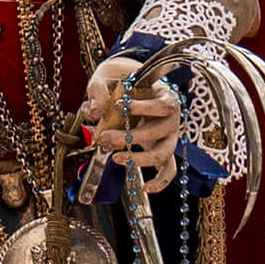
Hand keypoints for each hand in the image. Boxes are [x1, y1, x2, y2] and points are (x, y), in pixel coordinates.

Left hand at [78, 59, 183, 181]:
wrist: (133, 86)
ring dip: (139, 159)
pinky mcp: (163, 151)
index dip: (143, 107)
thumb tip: (93, 111)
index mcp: (164, 96)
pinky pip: (168, 170)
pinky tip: (146, 188)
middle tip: (106, 136)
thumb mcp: (108, 76)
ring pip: (163, 153)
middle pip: (158, 131)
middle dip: (130, 136)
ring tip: (116, 158)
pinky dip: (160, 182)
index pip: (162, 105)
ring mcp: (169, 136)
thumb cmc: (122, 80)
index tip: (117, 104)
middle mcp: (171, 118)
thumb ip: (98, 90)